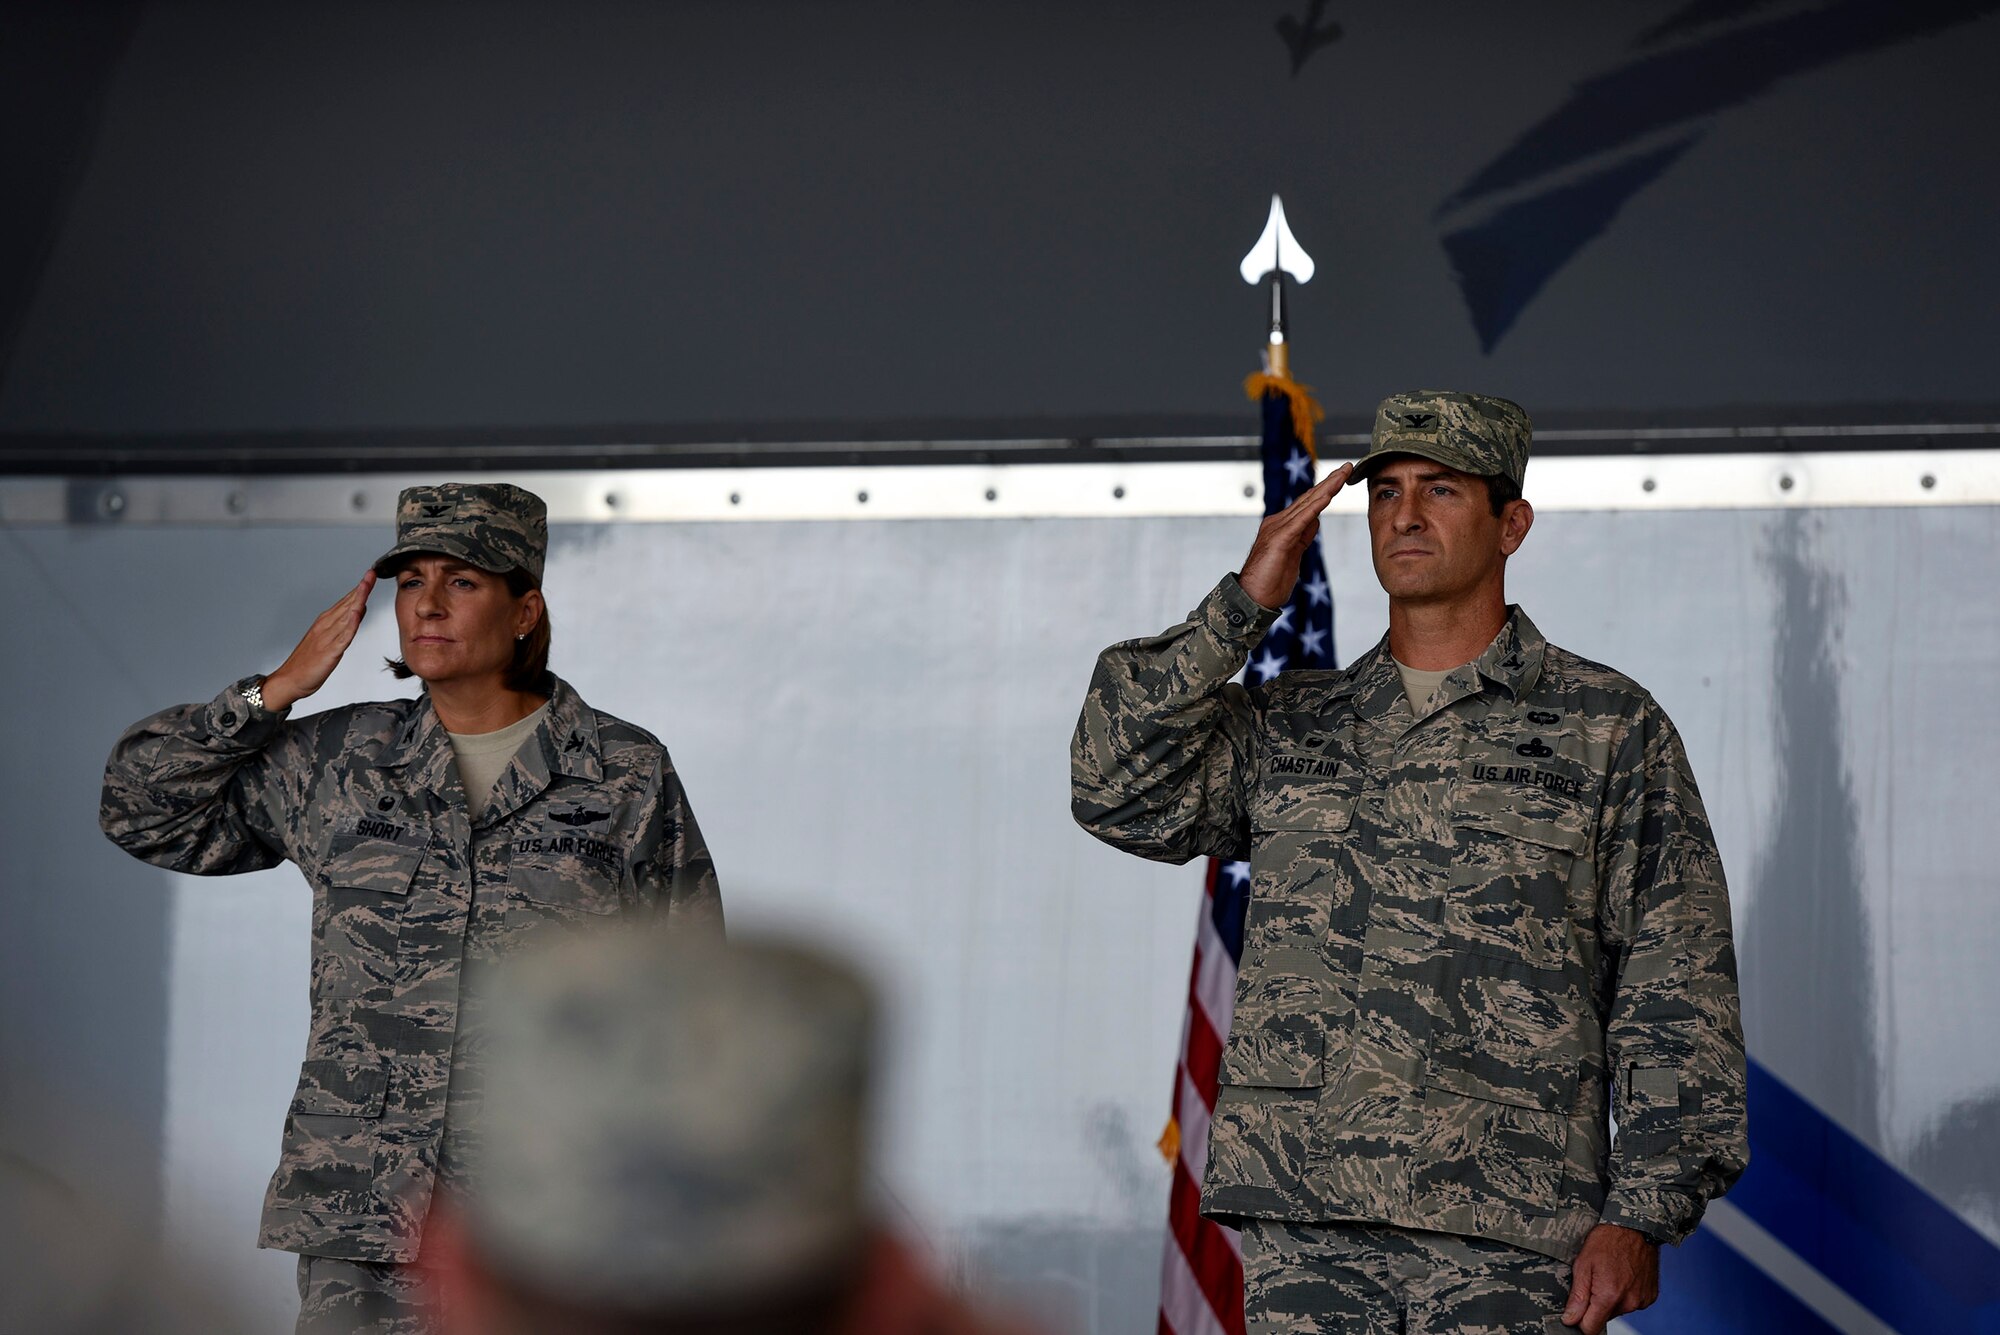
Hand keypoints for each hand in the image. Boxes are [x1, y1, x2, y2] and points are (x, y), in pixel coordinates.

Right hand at [261, 572, 376, 712]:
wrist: (289, 680)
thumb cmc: (308, 662)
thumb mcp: (329, 639)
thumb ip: (343, 624)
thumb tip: (359, 608)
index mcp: (325, 622)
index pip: (346, 601)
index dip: (359, 588)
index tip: (371, 575)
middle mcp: (326, 626)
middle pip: (347, 604)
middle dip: (360, 589)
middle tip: (371, 573)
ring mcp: (327, 638)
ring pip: (346, 616)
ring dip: (357, 600)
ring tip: (366, 585)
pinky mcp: (329, 652)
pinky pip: (342, 637)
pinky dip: (350, 625)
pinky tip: (357, 614)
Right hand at [1238, 462, 1351, 608]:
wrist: (1251, 598)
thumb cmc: (1269, 582)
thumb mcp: (1293, 555)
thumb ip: (1303, 537)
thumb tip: (1315, 521)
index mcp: (1282, 527)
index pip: (1307, 504)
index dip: (1325, 491)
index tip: (1341, 478)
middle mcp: (1278, 523)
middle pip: (1309, 498)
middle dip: (1329, 482)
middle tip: (1347, 467)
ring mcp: (1278, 529)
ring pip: (1308, 503)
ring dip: (1327, 487)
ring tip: (1343, 474)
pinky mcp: (1280, 539)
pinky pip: (1302, 518)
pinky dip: (1316, 505)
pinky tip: (1328, 495)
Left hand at [1562, 1224, 1659, 1332]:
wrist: (1636, 1227)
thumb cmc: (1608, 1240)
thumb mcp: (1583, 1264)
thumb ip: (1577, 1296)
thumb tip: (1570, 1319)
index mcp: (1609, 1296)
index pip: (1591, 1329)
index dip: (1580, 1321)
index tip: (1575, 1311)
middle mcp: (1628, 1303)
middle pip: (1604, 1318)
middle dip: (1595, 1305)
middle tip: (1594, 1280)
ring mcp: (1641, 1300)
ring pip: (1618, 1310)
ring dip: (1611, 1299)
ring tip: (1610, 1274)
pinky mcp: (1650, 1297)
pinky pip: (1632, 1303)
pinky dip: (1625, 1294)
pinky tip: (1622, 1276)